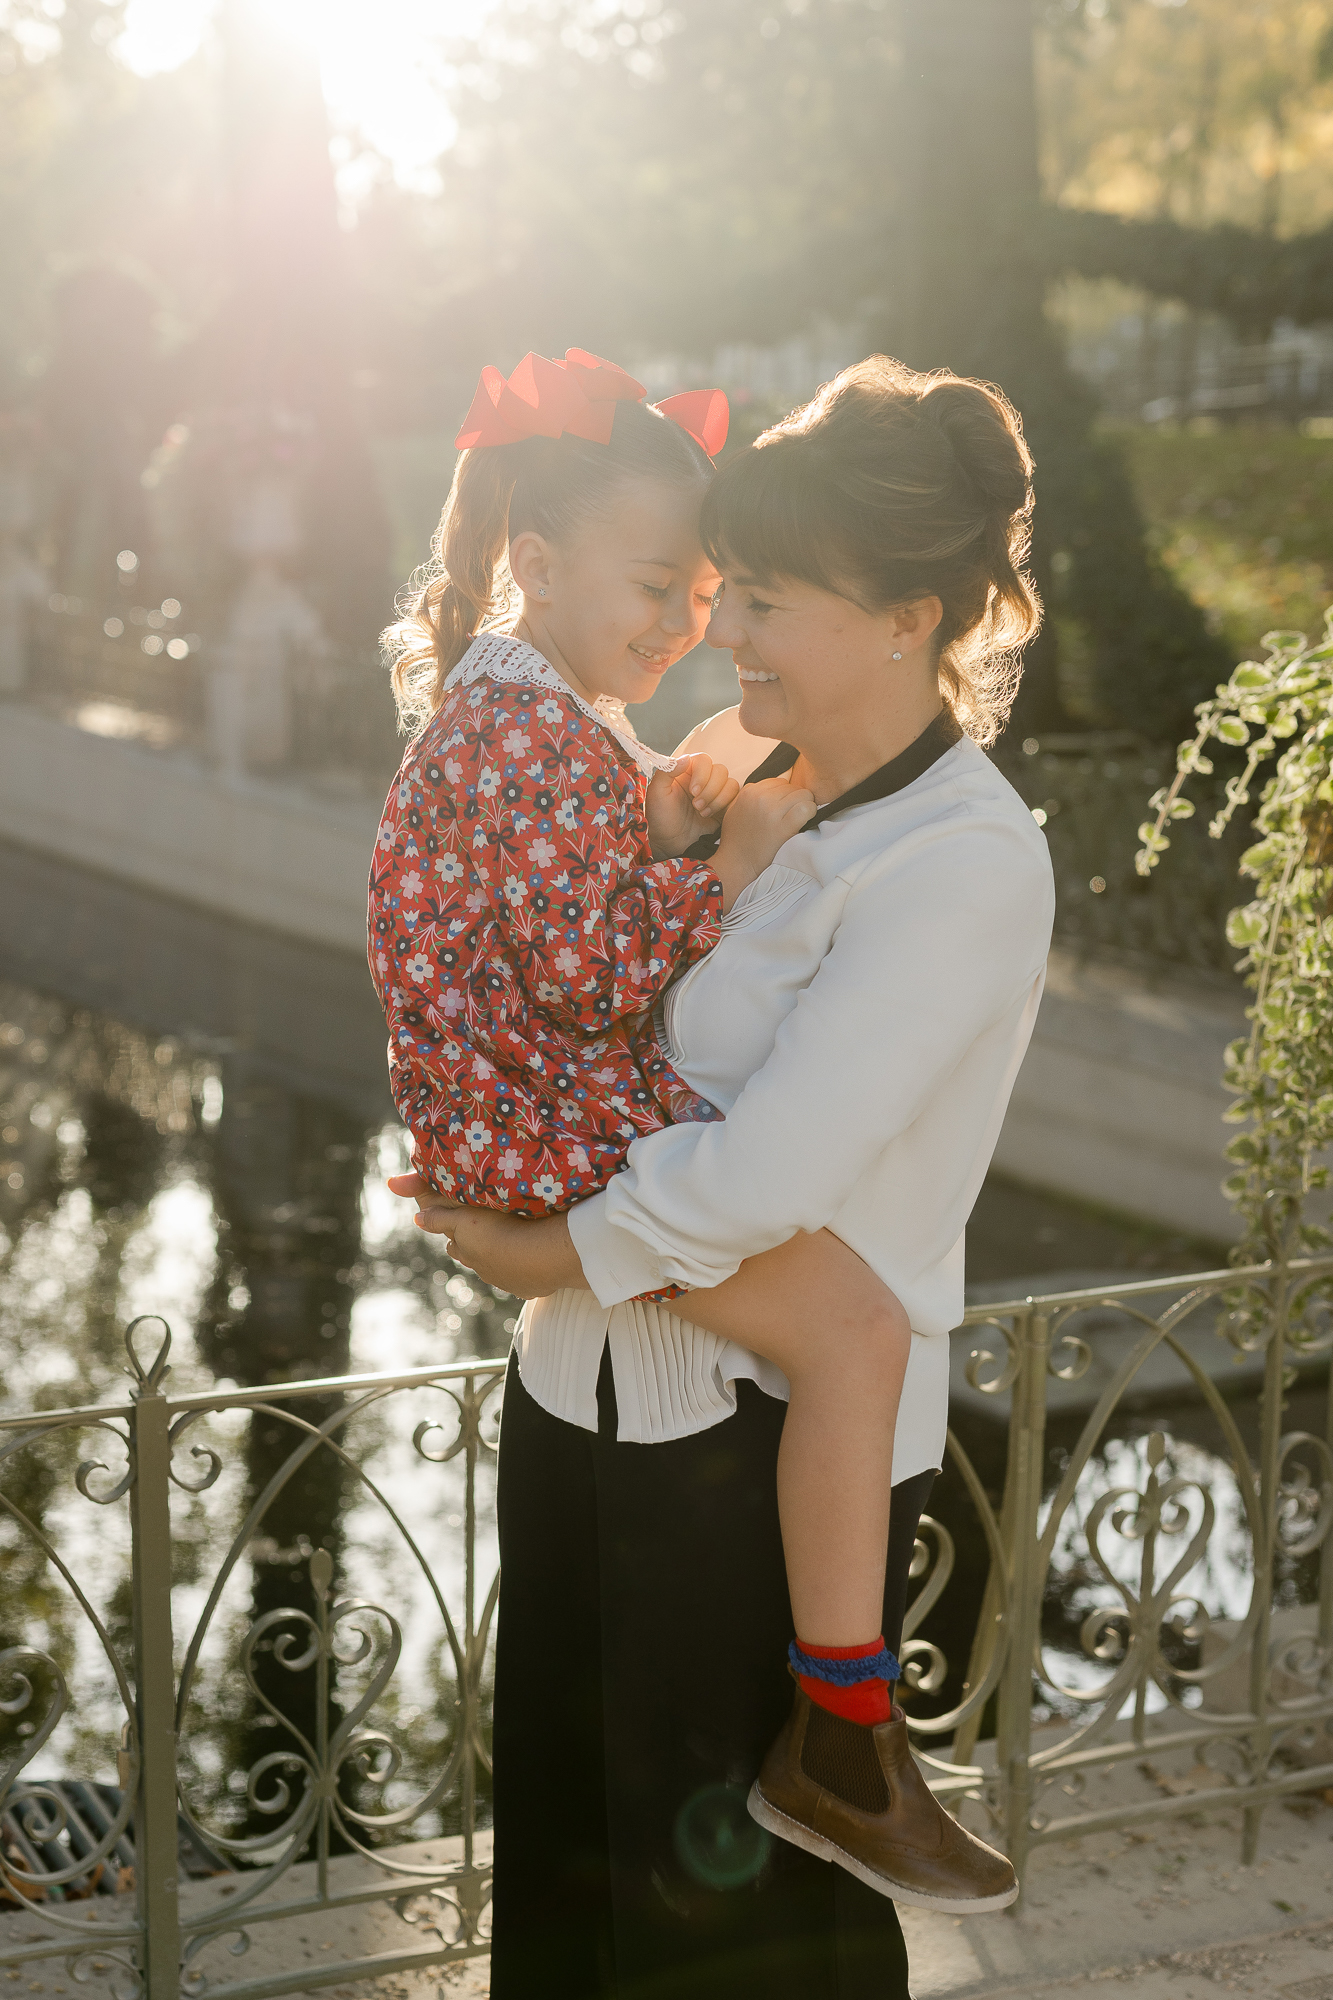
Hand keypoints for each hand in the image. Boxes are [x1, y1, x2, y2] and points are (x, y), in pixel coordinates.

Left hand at [386, 1174, 588, 1298]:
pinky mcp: (528, 1288)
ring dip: (501, 1259)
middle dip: (476, 1248)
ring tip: (512, 1246)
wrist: (538, 1256)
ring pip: (497, 1270)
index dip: (456, 1233)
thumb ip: (440, 1218)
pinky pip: (523, 1280)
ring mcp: (506, 1281)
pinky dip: (524, 1271)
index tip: (462, 1225)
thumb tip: (417, 1219)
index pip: (454, 1244)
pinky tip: (532, 1262)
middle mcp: (483, 1270)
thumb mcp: (465, 1217)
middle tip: (486, 1234)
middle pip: (473, 1259)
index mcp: (467, 1251)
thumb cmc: (501, 1231)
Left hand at [645, 754, 739, 857]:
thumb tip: (686, 758)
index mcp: (686, 772)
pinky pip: (736, 798)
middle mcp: (703, 780)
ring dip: (717, 799)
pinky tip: (710, 816)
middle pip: (720, 771)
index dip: (702, 774)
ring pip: (730, 784)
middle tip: (696, 806)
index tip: (693, 791)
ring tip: (702, 813)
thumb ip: (667, 771)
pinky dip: (725, 805)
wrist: (668, 845)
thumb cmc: (660, 819)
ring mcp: (715, 794)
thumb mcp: (656, 793)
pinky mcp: (724, 808)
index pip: (704, 760)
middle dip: (710, 790)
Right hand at [712, 774, 815, 909]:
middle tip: (792, 815)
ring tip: (799, 819)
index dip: (785, 794)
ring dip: (805, 805)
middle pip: (792, 787)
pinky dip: (810, 812)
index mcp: (749, 792)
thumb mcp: (735, 809)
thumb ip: (749, 795)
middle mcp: (760, 798)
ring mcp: (772, 812)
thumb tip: (766, 788)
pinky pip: (806, 808)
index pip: (779, 782)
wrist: (736, 864)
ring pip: (803, 794)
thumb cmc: (736, 840)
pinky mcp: (783, 827)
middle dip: (795, 800)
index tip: (784, 807)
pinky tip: (806, 820)